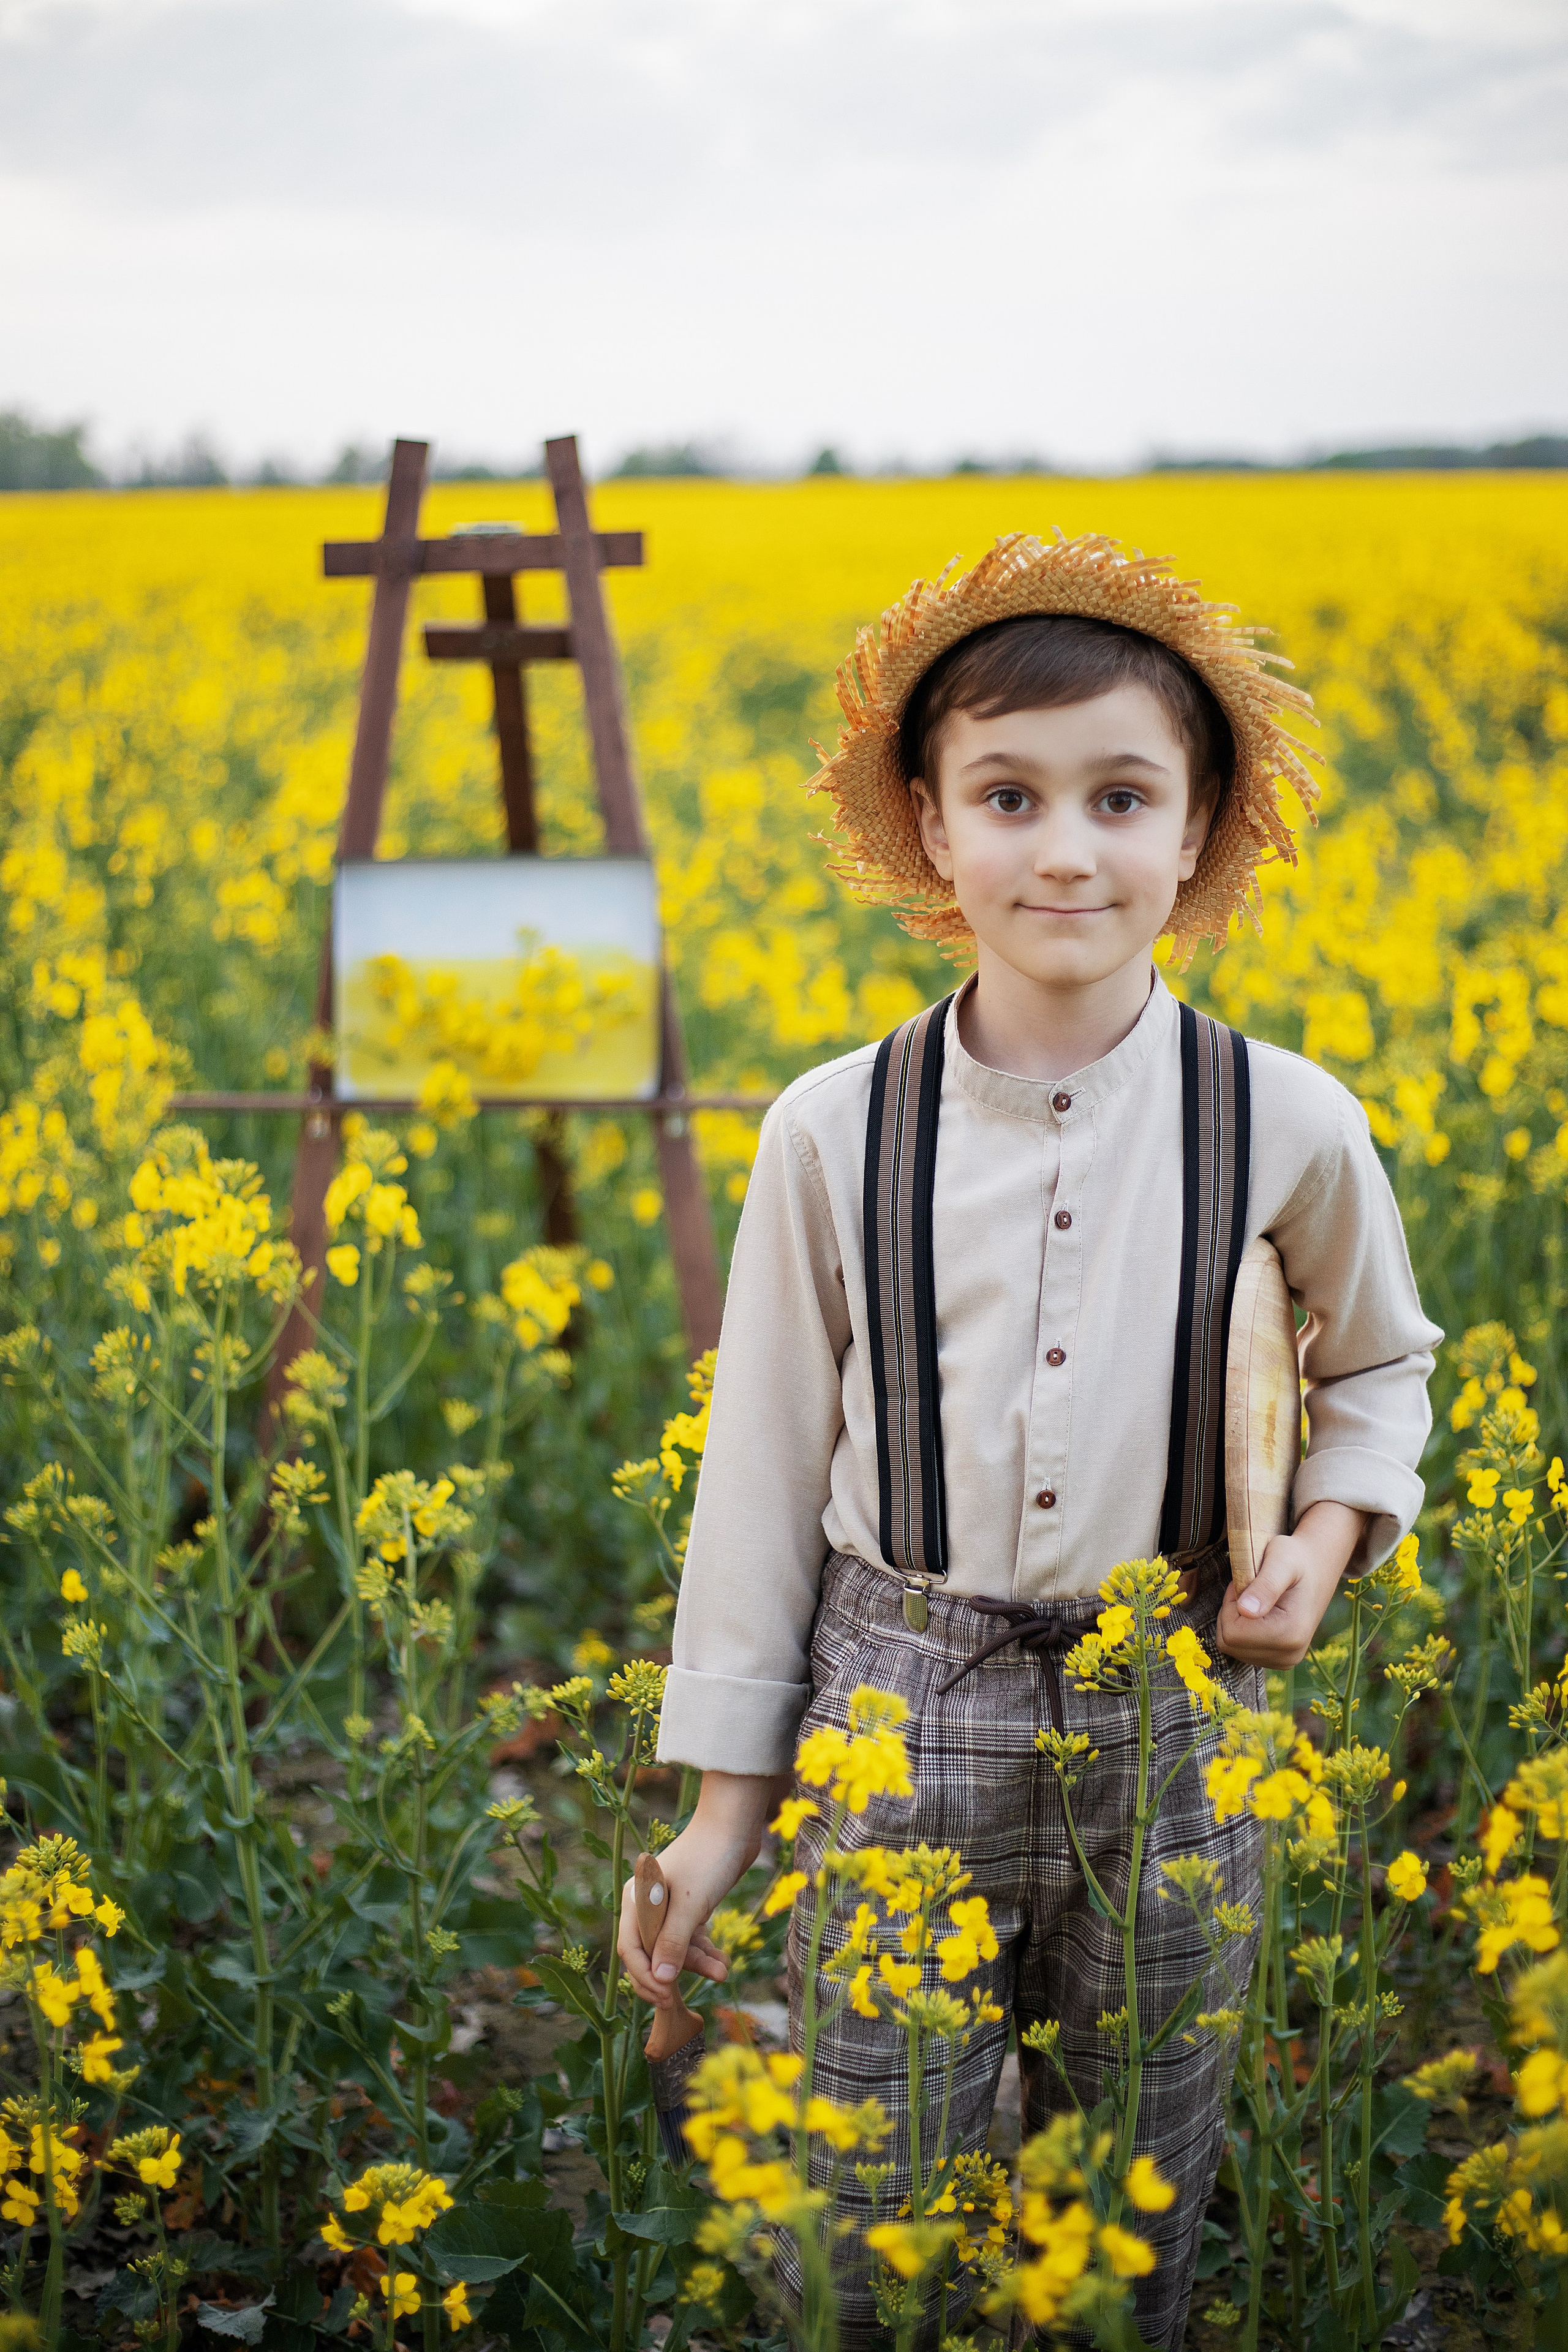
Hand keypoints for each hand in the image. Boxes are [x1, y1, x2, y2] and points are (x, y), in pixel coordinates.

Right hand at [616, 1768, 791, 2009]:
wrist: (734, 1825)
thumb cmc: (707, 1860)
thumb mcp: (690, 1905)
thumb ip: (673, 1943)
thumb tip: (661, 1980)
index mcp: (636, 1900)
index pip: (631, 1950)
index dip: (645, 1977)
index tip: (666, 1998)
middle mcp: (647, 1905)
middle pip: (651, 1954)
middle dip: (670, 1976)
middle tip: (683, 2001)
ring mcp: (669, 1906)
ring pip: (676, 1948)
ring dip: (696, 1964)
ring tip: (722, 1972)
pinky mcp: (690, 1907)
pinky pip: (691, 1939)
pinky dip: (705, 1952)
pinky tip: (722, 1964)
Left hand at [1216, 1500, 1368, 1667]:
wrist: (1317, 1567)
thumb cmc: (1295, 1558)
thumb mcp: (1280, 1561)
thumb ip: (1265, 1585)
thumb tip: (1246, 1611)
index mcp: (1290, 1634)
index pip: (1231, 1633)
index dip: (1231, 1603)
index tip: (1248, 1583)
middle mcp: (1290, 1654)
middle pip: (1228, 1643)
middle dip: (1231, 1612)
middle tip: (1251, 1589)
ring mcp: (1285, 1660)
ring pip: (1232, 1647)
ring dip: (1235, 1620)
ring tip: (1256, 1599)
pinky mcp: (1279, 1660)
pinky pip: (1241, 1651)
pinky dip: (1241, 1630)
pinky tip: (1259, 1613)